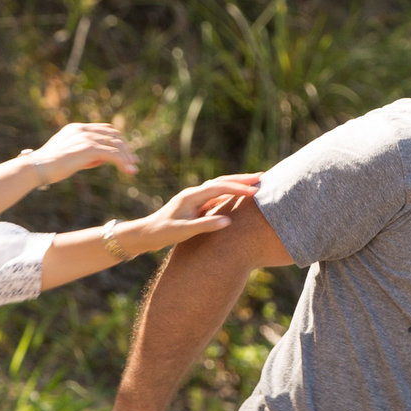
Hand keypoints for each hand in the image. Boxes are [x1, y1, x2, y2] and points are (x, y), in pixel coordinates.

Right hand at [25, 122, 138, 184]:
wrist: (37, 168)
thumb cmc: (50, 166)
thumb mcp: (70, 156)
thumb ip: (86, 154)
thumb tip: (102, 159)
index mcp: (77, 128)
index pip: (105, 129)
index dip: (118, 140)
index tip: (126, 154)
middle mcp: (83, 130)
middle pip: (114, 135)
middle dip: (126, 149)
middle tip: (134, 162)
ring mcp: (85, 138)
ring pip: (115, 145)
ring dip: (127, 157)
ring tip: (133, 170)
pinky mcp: (88, 149)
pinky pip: (112, 154)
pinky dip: (123, 162)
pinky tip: (128, 171)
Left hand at [118, 173, 261, 254]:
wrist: (147, 233)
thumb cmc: (164, 233)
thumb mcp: (184, 231)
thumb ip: (205, 225)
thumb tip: (228, 221)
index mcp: (191, 196)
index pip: (219, 188)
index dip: (238, 188)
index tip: (255, 191)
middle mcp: (194, 193)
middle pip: (221, 181)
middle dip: (242, 179)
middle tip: (262, 177)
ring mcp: (194, 197)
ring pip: (219, 186)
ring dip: (236, 182)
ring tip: (254, 182)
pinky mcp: (195, 204)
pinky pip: (216, 194)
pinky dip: (229, 192)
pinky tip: (238, 194)